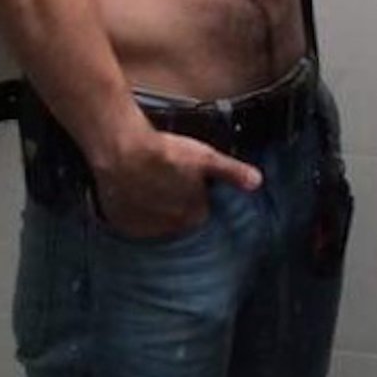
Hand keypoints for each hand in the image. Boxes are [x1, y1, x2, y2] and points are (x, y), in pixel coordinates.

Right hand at [91, 125, 262, 239]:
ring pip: (154, 219)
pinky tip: (131, 190)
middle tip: (166, 177)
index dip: (195, 193)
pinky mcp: (120, 221)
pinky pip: (130, 220)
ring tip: (147, 181)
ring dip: (153, 206)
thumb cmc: (162, 152)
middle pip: (177, 217)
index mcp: (192, 215)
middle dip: (175, 202)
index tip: (187, 179)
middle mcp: (168, 228)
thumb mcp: (204, 157)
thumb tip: (256, 181)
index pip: (200, 211)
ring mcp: (142, 226)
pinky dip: (132, 209)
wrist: (120, 149)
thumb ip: (231, 172)